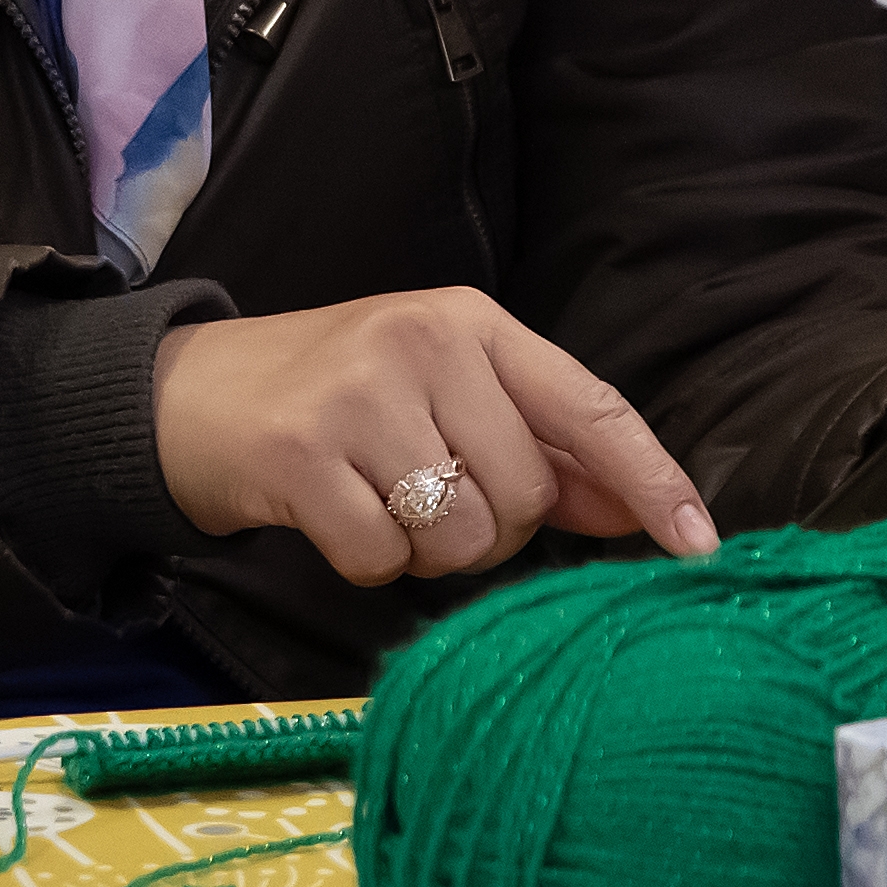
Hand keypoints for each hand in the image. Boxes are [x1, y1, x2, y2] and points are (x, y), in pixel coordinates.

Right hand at [149, 292, 714, 584]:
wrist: (185, 395)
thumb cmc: (335, 398)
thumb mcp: (440, 395)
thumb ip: (540, 448)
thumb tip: (639, 512)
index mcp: (472, 322)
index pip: (591, 407)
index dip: (653, 480)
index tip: (701, 546)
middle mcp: (422, 342)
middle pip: (523, 494)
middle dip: (491, 529)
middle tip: (429, 499)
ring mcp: (357, 394)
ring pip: (459, 536)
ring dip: (428, 553)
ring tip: (378, 504)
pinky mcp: (298, 454)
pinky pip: (383, 561)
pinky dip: (366, 563)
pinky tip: (333, 519)